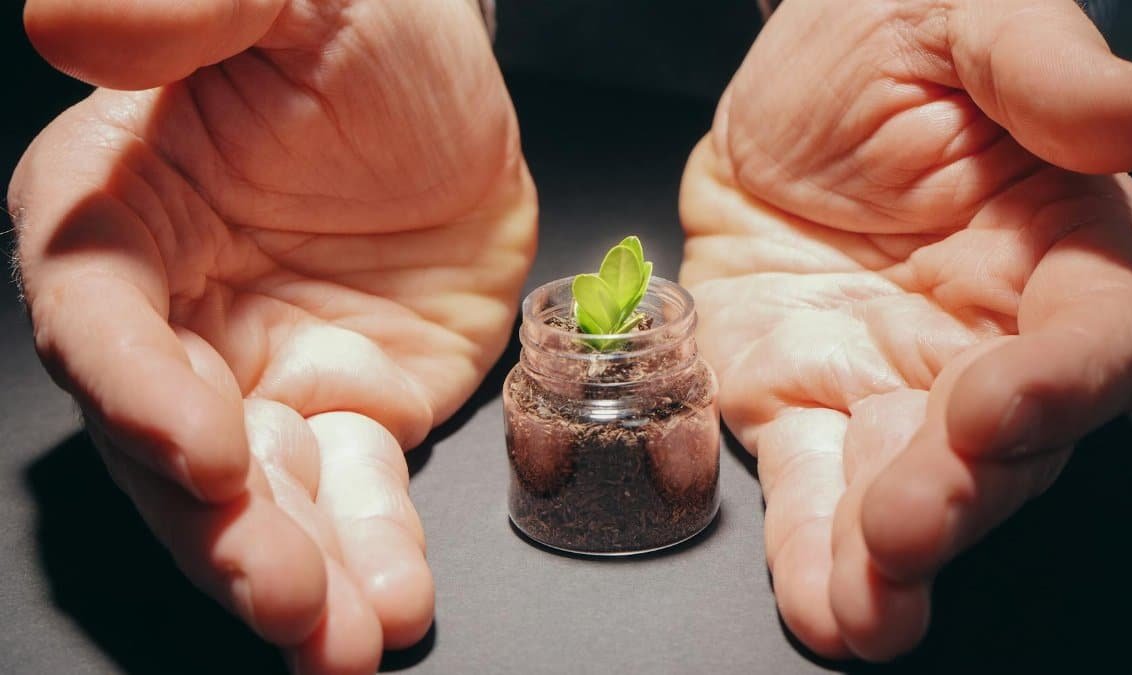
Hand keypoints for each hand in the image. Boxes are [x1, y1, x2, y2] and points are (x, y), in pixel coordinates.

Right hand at [13, 1, 534, 671]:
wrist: (460, 97)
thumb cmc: (365, 32)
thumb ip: (190, 5)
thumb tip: (72, 24)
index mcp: (124, 219)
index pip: (103, 324)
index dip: (143, 395)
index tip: (208, 449)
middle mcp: (181, 319)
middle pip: (173, 450)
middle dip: (225, 532)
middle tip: (284, 595)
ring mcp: (268, 377)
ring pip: (263, 500)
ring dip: (297, 574)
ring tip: (342, 642)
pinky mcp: (353, 410)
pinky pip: (354, 495)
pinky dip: (371, 550)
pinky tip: (391, 601)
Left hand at [680, 0, 1131, 659]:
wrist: (774, 89)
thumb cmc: (883, 38)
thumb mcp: (964, 18)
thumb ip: (1040, 68)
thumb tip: (1130, 116)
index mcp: (1053, 248)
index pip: (1091, 335)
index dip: (1060, 381)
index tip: (997, 401)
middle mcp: (985, 340)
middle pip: (1006, 447)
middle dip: (962, 495)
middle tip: (909, 527)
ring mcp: (891, 387)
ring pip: (910, 492)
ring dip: (889, 562)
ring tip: (864, 611)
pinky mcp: (804, 406)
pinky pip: (814, 487)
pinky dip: (812, 551)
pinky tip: (819, 604)